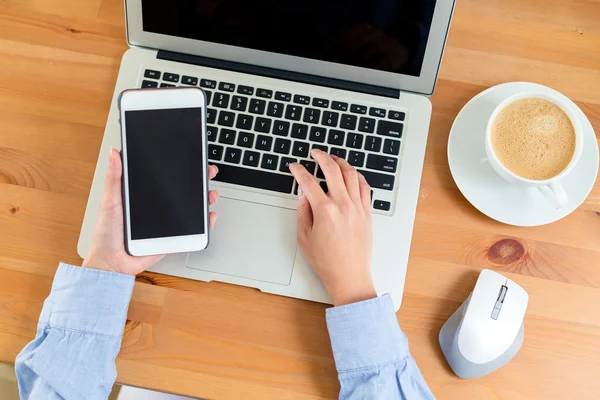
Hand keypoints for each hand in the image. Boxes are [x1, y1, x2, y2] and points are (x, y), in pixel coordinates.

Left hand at [82, 148, 218, 275]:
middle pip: (182, 191)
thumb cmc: (106, 233)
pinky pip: (192, 229)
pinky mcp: (172, 236)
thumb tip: (114, 153)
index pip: (165, 177)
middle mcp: (157, 206)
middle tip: (208, 171)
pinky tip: (209, 216)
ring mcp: (166, 222)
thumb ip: (114, 178)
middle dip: (198, 180)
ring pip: (190, 208)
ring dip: (204, 199)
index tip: (190, 157)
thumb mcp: (110, 201)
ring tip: (210, 194)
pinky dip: (204, 224)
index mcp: (143, 195)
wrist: (112, 263)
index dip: (178, 167)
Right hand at [289, 150, 375, 305]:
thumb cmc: (327, 261)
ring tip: (333, 158)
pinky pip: (364, 187)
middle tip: (314, 152)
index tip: (294, 167)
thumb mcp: (304, 237)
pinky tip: (351, 173)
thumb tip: (303, 193)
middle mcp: (343, 205)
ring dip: (341, 162)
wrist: (349, 276)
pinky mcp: (367, 213)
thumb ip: (303, 211)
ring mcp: (358, 207)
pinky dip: (357, 176)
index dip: (299, 171)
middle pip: (332, 170)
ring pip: (351, 174)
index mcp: (325, 211)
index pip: (309, 182)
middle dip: (321, 157)